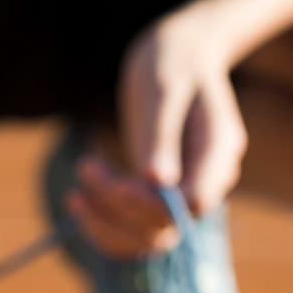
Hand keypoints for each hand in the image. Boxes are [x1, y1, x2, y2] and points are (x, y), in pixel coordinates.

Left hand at [65, 14, 246, 256]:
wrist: (178, 54)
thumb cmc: (171, 60)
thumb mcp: (162, 89)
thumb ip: (161, 136)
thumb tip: (159, 182)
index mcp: (218, 150)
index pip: (193, 201)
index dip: (151, 204)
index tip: (113, 182)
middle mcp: (207, 178)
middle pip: (169, 226)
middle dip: (120, 208)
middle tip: (85, 167)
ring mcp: (185, 189)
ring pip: (151, 238)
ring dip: (108, 224)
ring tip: (73, 195)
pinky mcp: (161, 194)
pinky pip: (136, 230)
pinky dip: (105, 225)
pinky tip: (78, 200)